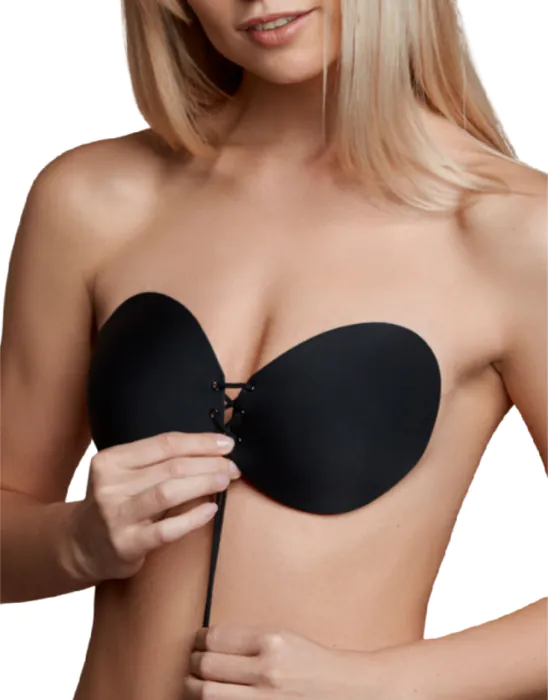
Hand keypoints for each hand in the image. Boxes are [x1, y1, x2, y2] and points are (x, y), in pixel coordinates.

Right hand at [67, 431, 240, 580]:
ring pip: (169, 491)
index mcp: (111, 460)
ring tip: (225, 481)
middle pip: (171, 466)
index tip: (226, 444)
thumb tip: (210, 449)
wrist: (82, 545)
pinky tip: (211, 510)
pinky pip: (166, 529)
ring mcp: (116, 516)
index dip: (200, 442)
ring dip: (204, 483)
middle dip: (209, 464)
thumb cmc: (116, 503)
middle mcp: (110, 485)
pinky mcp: (126, 544)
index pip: (164, 443)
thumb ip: (157, 461)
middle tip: (232, 466)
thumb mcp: (124, 474)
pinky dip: (193, 518)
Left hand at [184, 624, 386, 698]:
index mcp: (271, 641)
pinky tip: (211, 698)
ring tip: (194, 681)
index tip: (197, 641)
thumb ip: (249, 639)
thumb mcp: (284, 637)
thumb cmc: (313, 661)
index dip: (199, 639)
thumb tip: (209, 642)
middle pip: (206, 666)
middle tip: (192, 661)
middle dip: (192, 663)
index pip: (215, 638)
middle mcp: (267, 671)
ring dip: (193, 686)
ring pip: (207, 694)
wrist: (346, 690)